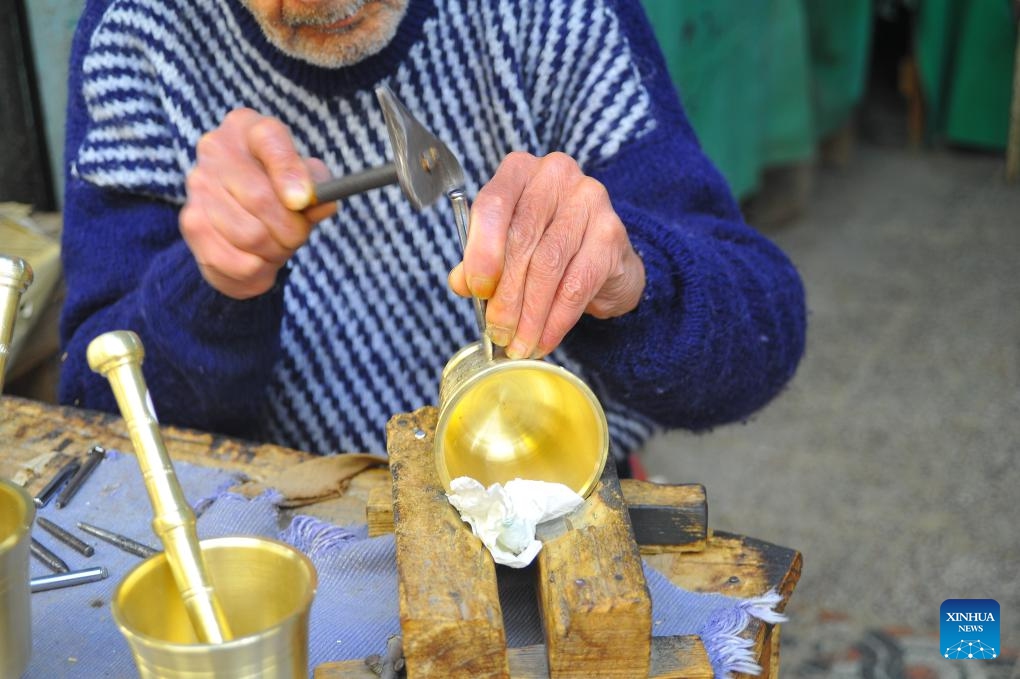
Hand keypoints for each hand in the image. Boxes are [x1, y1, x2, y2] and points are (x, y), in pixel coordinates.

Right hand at [180, 109, 335, 298]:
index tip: (303, 202)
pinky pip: (234, 259)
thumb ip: (319, 188)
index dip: (290, 173)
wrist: (243, 225)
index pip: (269, 138)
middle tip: (298, 235)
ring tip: (277, 244)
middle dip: (291, 228)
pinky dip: (256, 267)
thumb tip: (317, 200)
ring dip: (275, 250)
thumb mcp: (308, 184)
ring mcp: (198, 185)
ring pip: (250, 234)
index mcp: (248, 127)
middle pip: (261, 198)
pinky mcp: (191, 222)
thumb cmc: (282, 196)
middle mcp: (216, 148)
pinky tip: (257, 258)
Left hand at [449, 151, 645, 358]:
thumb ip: (480, 260)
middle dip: (506, 294)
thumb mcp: (507, 247)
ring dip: (530, 314)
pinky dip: (556, 319)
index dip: (481, 251)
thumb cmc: (546, 244)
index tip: (476, 291)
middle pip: (522, 239)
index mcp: (519, 171)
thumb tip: (461, 283)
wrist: (605, 256)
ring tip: (518, 343)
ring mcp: (589, 200)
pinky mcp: (611, 233)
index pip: (493, 204)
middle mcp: (555, 175)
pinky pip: (577, 284)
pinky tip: (544, 339)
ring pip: (549, 264)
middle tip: (497, 332)